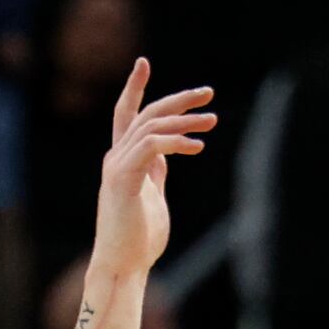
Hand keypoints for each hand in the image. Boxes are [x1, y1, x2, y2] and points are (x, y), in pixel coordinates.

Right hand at [90, 58, 217, 275]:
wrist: (124, 265)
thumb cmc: (139, 238)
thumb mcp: (152, 197)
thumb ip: (155, 172)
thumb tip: (166, 155)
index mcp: (122, 159)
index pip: (126, 114)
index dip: (134, 87)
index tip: (143, 63)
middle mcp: (116, 157)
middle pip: (146, 113)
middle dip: (178, 99)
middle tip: (208, 92)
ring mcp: (117, 167)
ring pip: (151, 126)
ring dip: (184, 120)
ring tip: (212, 121)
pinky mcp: (123, 179)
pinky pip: (151, 147)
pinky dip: (175, 141)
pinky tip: (198, 147)